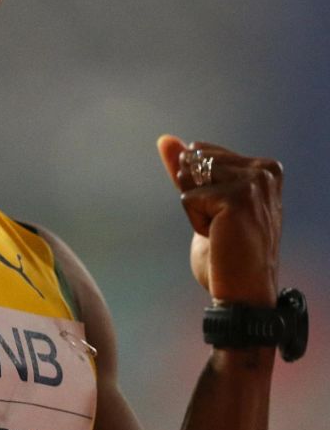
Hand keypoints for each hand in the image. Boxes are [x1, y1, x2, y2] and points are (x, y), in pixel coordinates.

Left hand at [156, 135, 282, 306]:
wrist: (242, 290)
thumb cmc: (226, 250)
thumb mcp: (204, 202)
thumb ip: (187, 169)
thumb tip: (165, 139)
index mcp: (264, 167)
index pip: (201, 152)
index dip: (198, 186)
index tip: (223, 214)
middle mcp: (264, 170)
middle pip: (193, 160)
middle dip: (194, 193)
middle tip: (221, 225)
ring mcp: (254, 182)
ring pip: (189, 176)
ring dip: (195, 207)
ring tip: (221, 230)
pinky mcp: (238, 197)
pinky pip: (188, 197)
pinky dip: (195, 220)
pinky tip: (220, 237)